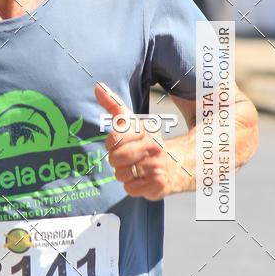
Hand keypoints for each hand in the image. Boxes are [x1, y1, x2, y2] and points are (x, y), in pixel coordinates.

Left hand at [95, 82, 169, 200]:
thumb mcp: (132, 122)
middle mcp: (153, 147)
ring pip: (121, 175)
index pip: (114, 137)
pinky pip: (130, 189)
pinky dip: (133, 187)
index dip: (112, 144)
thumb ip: (114, 105)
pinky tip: (143, 179)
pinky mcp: (158, 185)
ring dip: (124, 175)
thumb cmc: (146, 142)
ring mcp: (157, 166)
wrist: (177, 165)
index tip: (120, 143)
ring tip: (136, 168)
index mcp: (145, 130)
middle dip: (117, 161)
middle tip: (128, 158)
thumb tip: (97, 86)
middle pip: (115, 159)